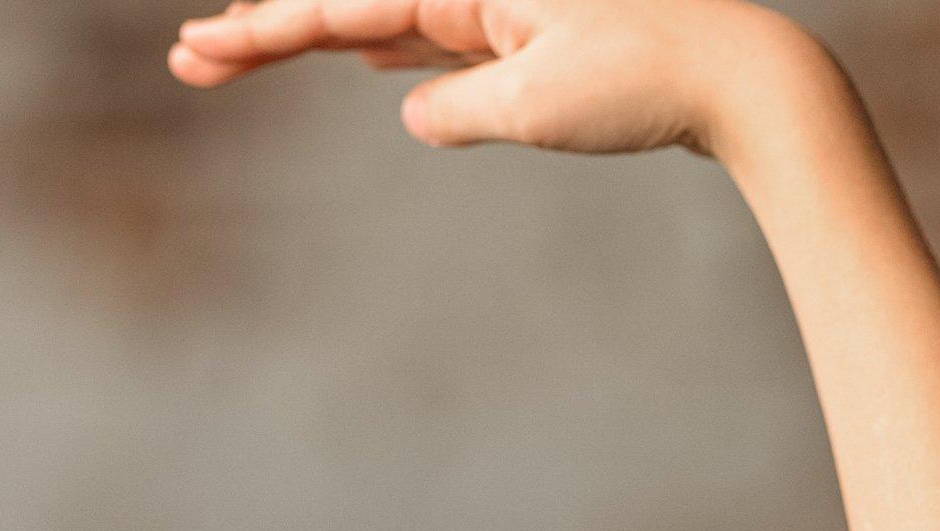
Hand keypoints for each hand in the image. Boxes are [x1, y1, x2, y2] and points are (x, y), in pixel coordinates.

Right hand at [168, 0, 814, 161]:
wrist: (748, 80)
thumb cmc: (651, 81)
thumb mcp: (540, 105)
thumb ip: (457, 109)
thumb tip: (409, 111)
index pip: (344, 7)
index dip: (265, 32)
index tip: (199, 54)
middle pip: (351, 3)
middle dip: (270, 28)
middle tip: (191, 59)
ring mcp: (504, 8)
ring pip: (387, 18)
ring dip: (319, 36)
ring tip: (245, 49)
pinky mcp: (533, 37)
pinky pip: (439, 38)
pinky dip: (393, 48)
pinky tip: (361, 63)